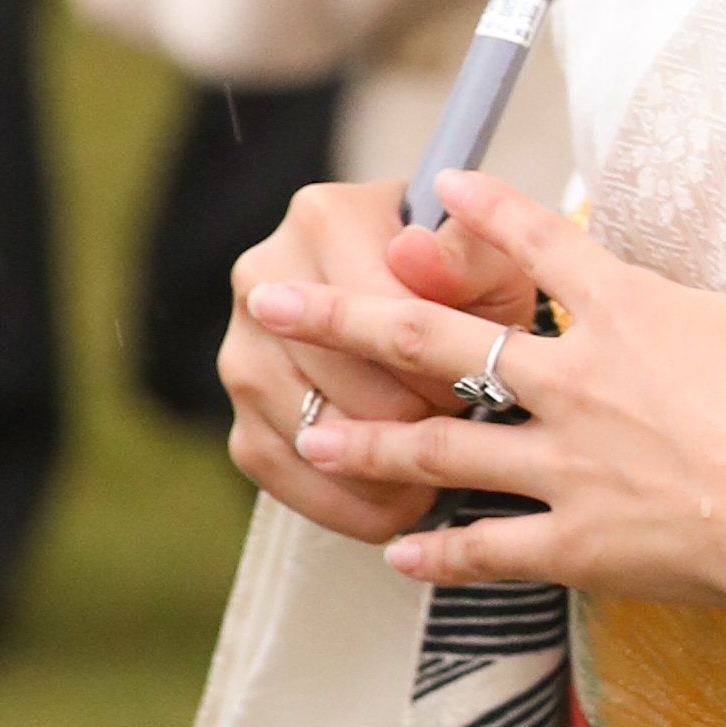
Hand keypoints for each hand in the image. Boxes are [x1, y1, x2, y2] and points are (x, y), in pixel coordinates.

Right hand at [223, 175, 553, 551]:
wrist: (416, 308)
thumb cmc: (463, 285)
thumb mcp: (488, 263)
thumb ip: (465, 257)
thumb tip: (414, 254)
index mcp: (325, 218)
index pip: (379, 313)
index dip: (441, 366)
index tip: (482, 386)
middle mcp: (262, 278)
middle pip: (344, 380)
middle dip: (416, 417)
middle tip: (464, 432)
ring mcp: (240, 349)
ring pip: (309, 433)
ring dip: (381, 470)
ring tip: (438, 478)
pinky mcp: (237, 416)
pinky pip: (281, 474)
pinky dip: (343, 504)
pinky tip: (395, 508)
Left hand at [281, 172, 725, 624]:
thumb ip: (710, 313)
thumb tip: (701, 315)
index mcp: (628, 308)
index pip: (538, 241)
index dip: (483, 208)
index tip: (440, 186)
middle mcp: (575, 380)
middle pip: (435, 339)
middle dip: (342, 316)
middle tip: (272, 298)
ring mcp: (567, 464)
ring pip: (437, 446)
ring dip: (364, 441)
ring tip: (308, 435)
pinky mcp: (578, 542)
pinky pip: (490, 547)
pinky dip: (440, 553)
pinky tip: (396, 555)